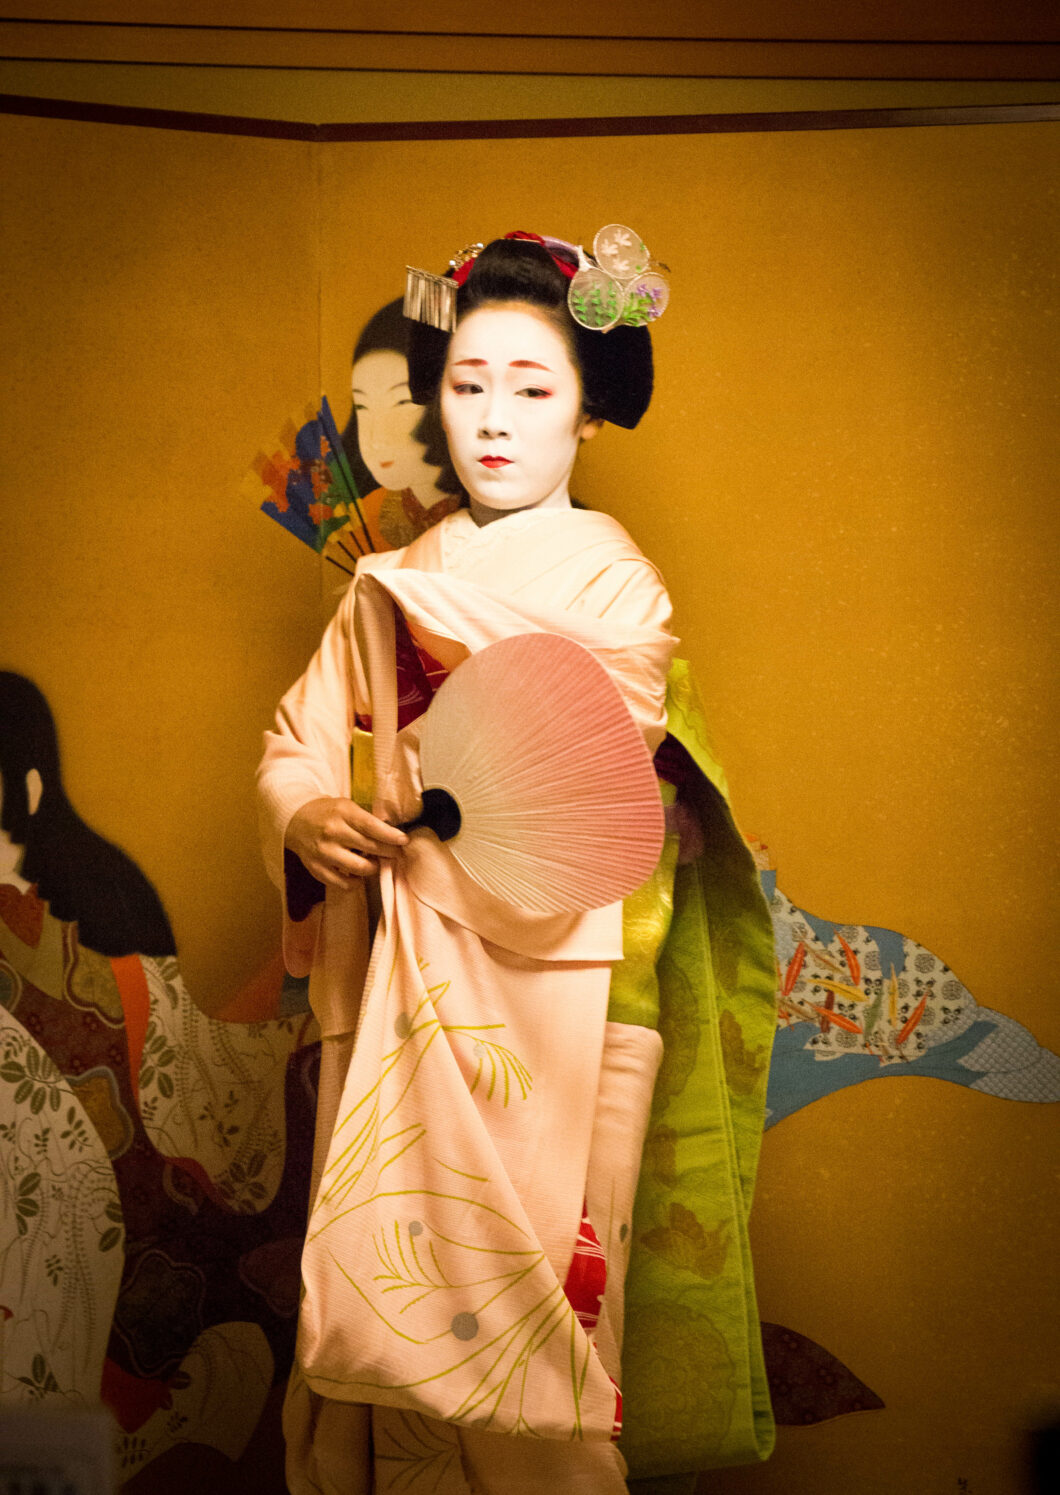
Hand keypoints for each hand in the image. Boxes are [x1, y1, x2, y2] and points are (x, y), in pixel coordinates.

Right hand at [285, 797, 407, 885]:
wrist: (295, 819)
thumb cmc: (327, 813)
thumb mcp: (346, 806)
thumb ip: (366, 819)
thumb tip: (392, 833)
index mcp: (342, 813)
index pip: (371, 827)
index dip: (391, 836)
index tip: (404, 841)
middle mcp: (333, 833)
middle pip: (369, 848)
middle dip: (388, 852)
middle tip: (395, 853)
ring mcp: (324, 852)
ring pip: (359, 868)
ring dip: (373, 868)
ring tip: (375, 862)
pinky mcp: (316, 868)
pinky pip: (343, 883)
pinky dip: (355, 882)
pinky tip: (358, 875)